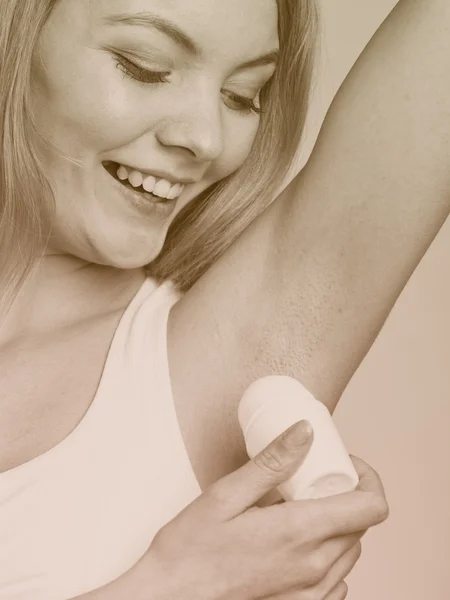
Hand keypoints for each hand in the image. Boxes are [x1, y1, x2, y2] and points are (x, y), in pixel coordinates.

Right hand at [143, 421, 388, 599]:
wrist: (170, 598)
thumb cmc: (191, 550)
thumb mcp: (226, 494)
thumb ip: (272, 462)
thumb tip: (306, 432)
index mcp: (299, 533)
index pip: (370, 506)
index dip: (368, 478)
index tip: (346, 463)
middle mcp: (313, 568)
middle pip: (361, 525)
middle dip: (347, 495)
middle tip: (314, 479)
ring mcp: (310, 594)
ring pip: (351, 551)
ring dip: (338, 525)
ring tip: (301, 509)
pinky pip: (336, 579)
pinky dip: (328, 555)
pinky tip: (296, 544)